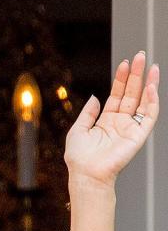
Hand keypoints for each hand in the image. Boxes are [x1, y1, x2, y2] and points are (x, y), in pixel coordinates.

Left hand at [65, 51, 158, 187]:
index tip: (125, 63)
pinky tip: (151, 87)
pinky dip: (152, 101)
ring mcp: (130, 128)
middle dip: (136, 75)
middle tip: (141, 56)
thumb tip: (95, 97)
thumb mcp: (78, 129)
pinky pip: (149, 116)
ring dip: (148, 83)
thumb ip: (88, 112)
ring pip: (143, 101)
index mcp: (106, 121)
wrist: (86, 174)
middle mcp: (120, 122)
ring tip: (151, 66)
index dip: (121, 79)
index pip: (117, 95)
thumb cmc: (80, 158)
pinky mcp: (138, 135)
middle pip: (131, 94)